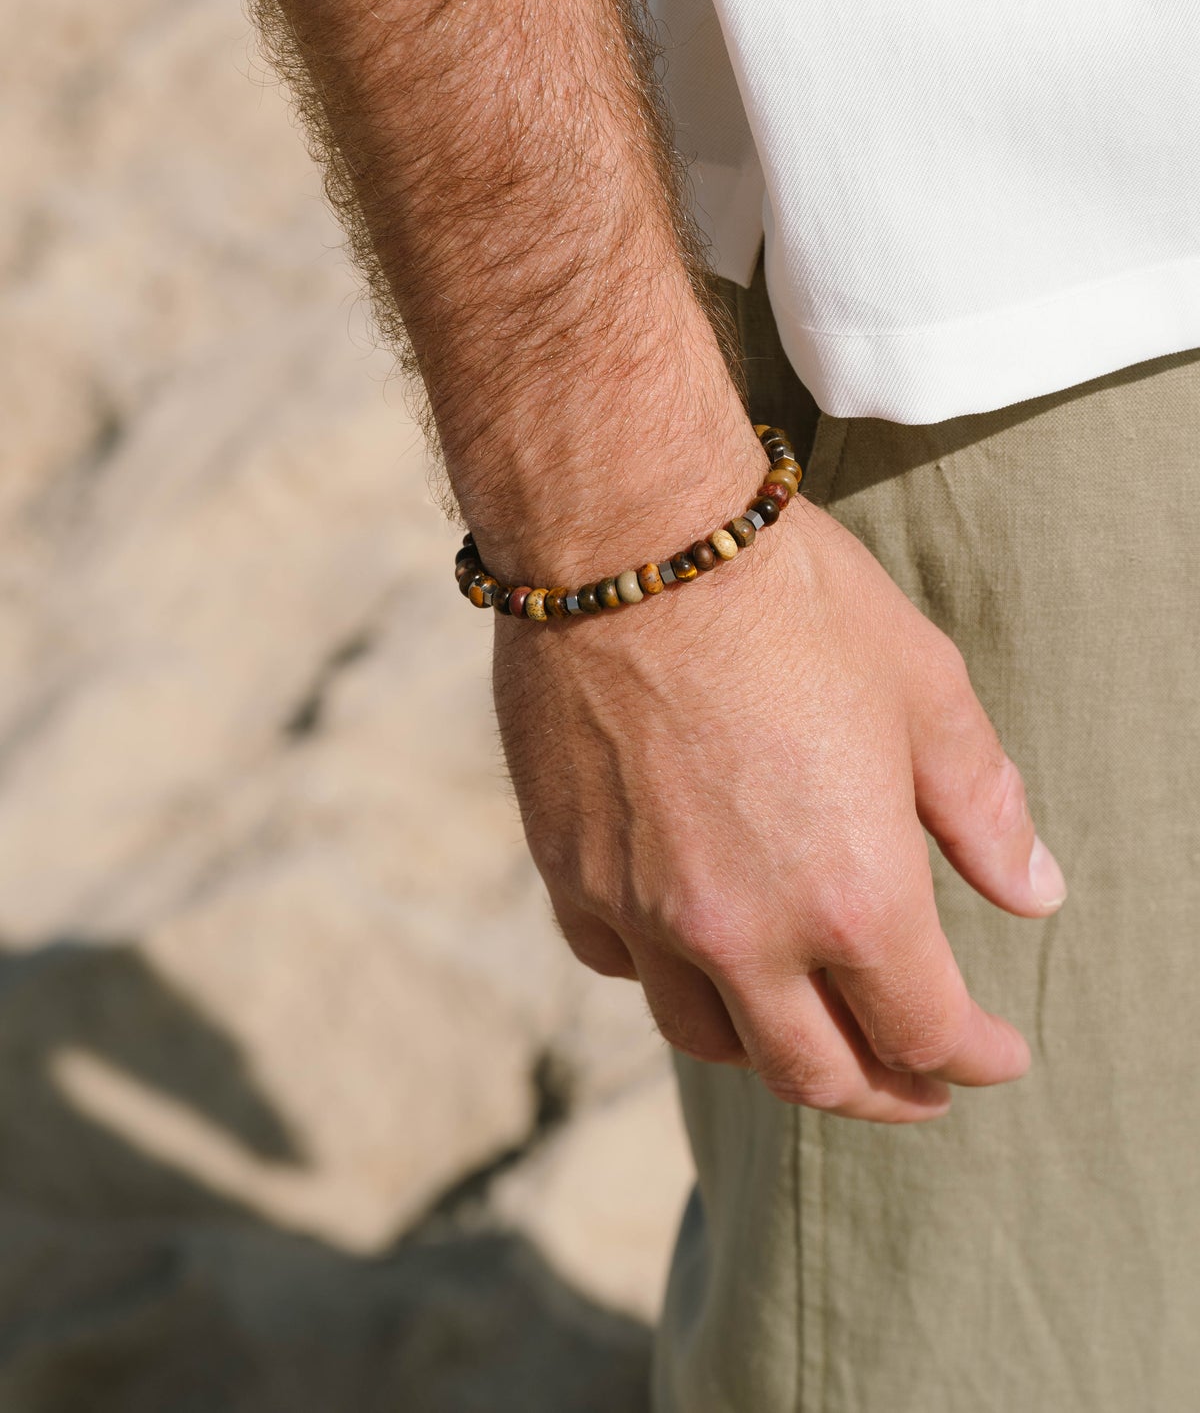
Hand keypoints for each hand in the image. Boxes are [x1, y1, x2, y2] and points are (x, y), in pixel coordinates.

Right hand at [494, 496, 1066, 1123]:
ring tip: (799, 1025)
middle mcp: (745, 932)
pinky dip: (667, 973)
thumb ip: (983, 808)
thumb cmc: (792, 600)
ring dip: (769, 1048)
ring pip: (709, 1036)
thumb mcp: (924, 689)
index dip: (976, 1060)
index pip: (926, 1032)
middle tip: (912, 1083)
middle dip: (882, 1091)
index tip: (996, 1056)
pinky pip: (621, 965)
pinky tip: (690, 939)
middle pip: (815, 1074)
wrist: (629, 540)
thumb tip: (1034, 894)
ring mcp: (646, 911)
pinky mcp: (570, 874)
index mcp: (854, 896)